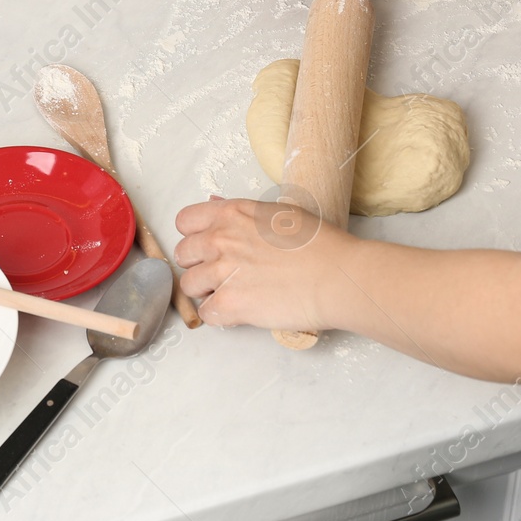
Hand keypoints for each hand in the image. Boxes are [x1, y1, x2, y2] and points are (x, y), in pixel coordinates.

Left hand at [173, 196, 355, 330]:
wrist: (337, 276)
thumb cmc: (318, 244)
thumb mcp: (278, 212)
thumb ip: (241, 212)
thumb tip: (215, 205)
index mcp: (231, 213)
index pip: (185, 221)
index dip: (194, 235)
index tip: (208, 246)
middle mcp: (220, 240)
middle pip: (183, 255)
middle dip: (199, 264)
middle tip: (221, 272)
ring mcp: (222, 273)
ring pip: (189, 286)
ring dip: (206, 291)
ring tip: (232, 293)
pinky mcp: (230, 305)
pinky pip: (205, 314)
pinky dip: (219, 316)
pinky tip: (238, 311)